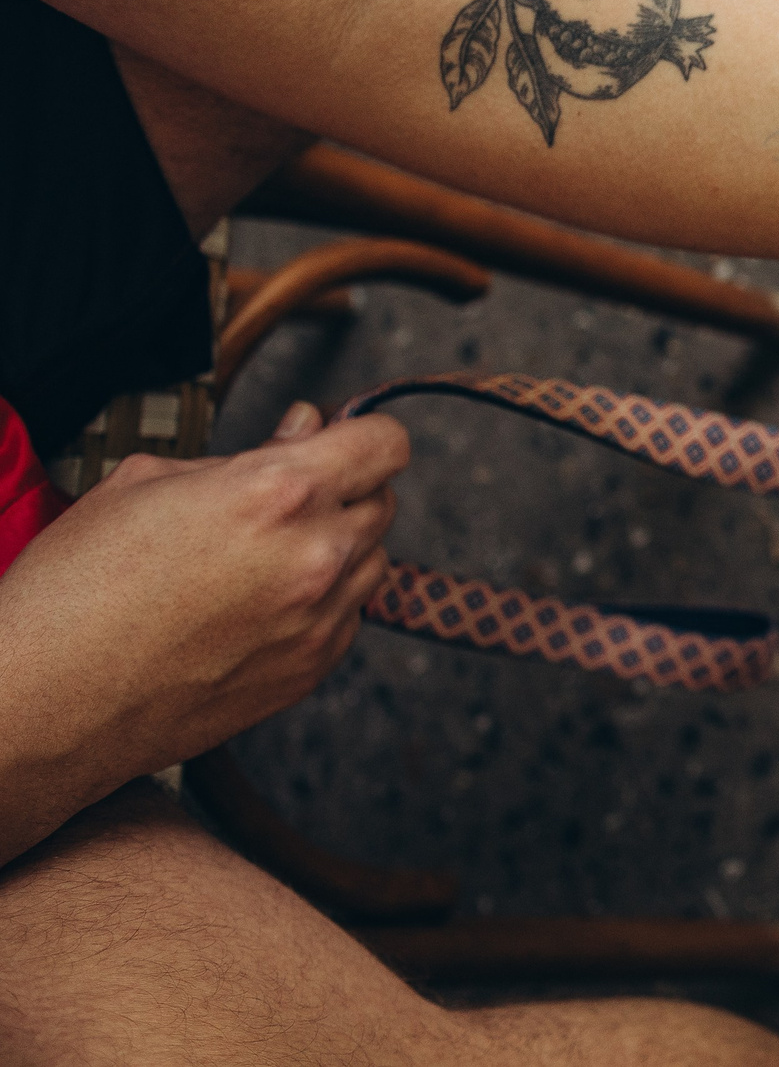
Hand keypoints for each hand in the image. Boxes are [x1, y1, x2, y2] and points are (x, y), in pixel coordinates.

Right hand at [0, 403, 404, 858]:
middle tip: (281, 500)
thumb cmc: (74, 589)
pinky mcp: (309, 672)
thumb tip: (304, 427)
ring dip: (338, 547)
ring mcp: (318, 621)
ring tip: (260, 557)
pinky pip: (348, 618)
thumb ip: (246, 453)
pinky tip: (256, 606)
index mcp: (278, 494)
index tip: (339, 440)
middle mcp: (315, 556)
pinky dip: (322, 604)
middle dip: (343, 490)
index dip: (361, 434)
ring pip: (373, 560)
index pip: (385, 442)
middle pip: (383, 499)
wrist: (42, 703)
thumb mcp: (145, 483)